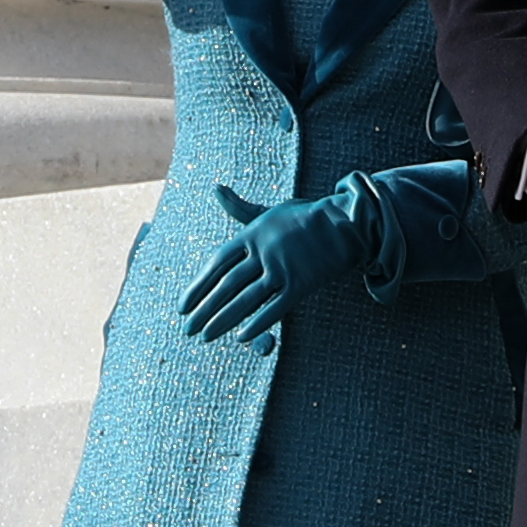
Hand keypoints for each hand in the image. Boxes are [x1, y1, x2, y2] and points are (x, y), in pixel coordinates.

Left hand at [180, 182, 386, 344]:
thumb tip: (216, 189)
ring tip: (206, 336)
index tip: (182, 307)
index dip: (198, 287)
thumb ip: (239, 208)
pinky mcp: (302, 284)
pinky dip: (259, 323)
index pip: (216, 264)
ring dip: (224, 319)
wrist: (344, 223)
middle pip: (226, 285)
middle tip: (188, 330)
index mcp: (251, 236)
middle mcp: (263, 253)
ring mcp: (282, 269)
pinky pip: (276, 308)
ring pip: (246, 299)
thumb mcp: (268, 212)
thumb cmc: (303, 217)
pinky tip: (241, 337)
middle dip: (205, 310)